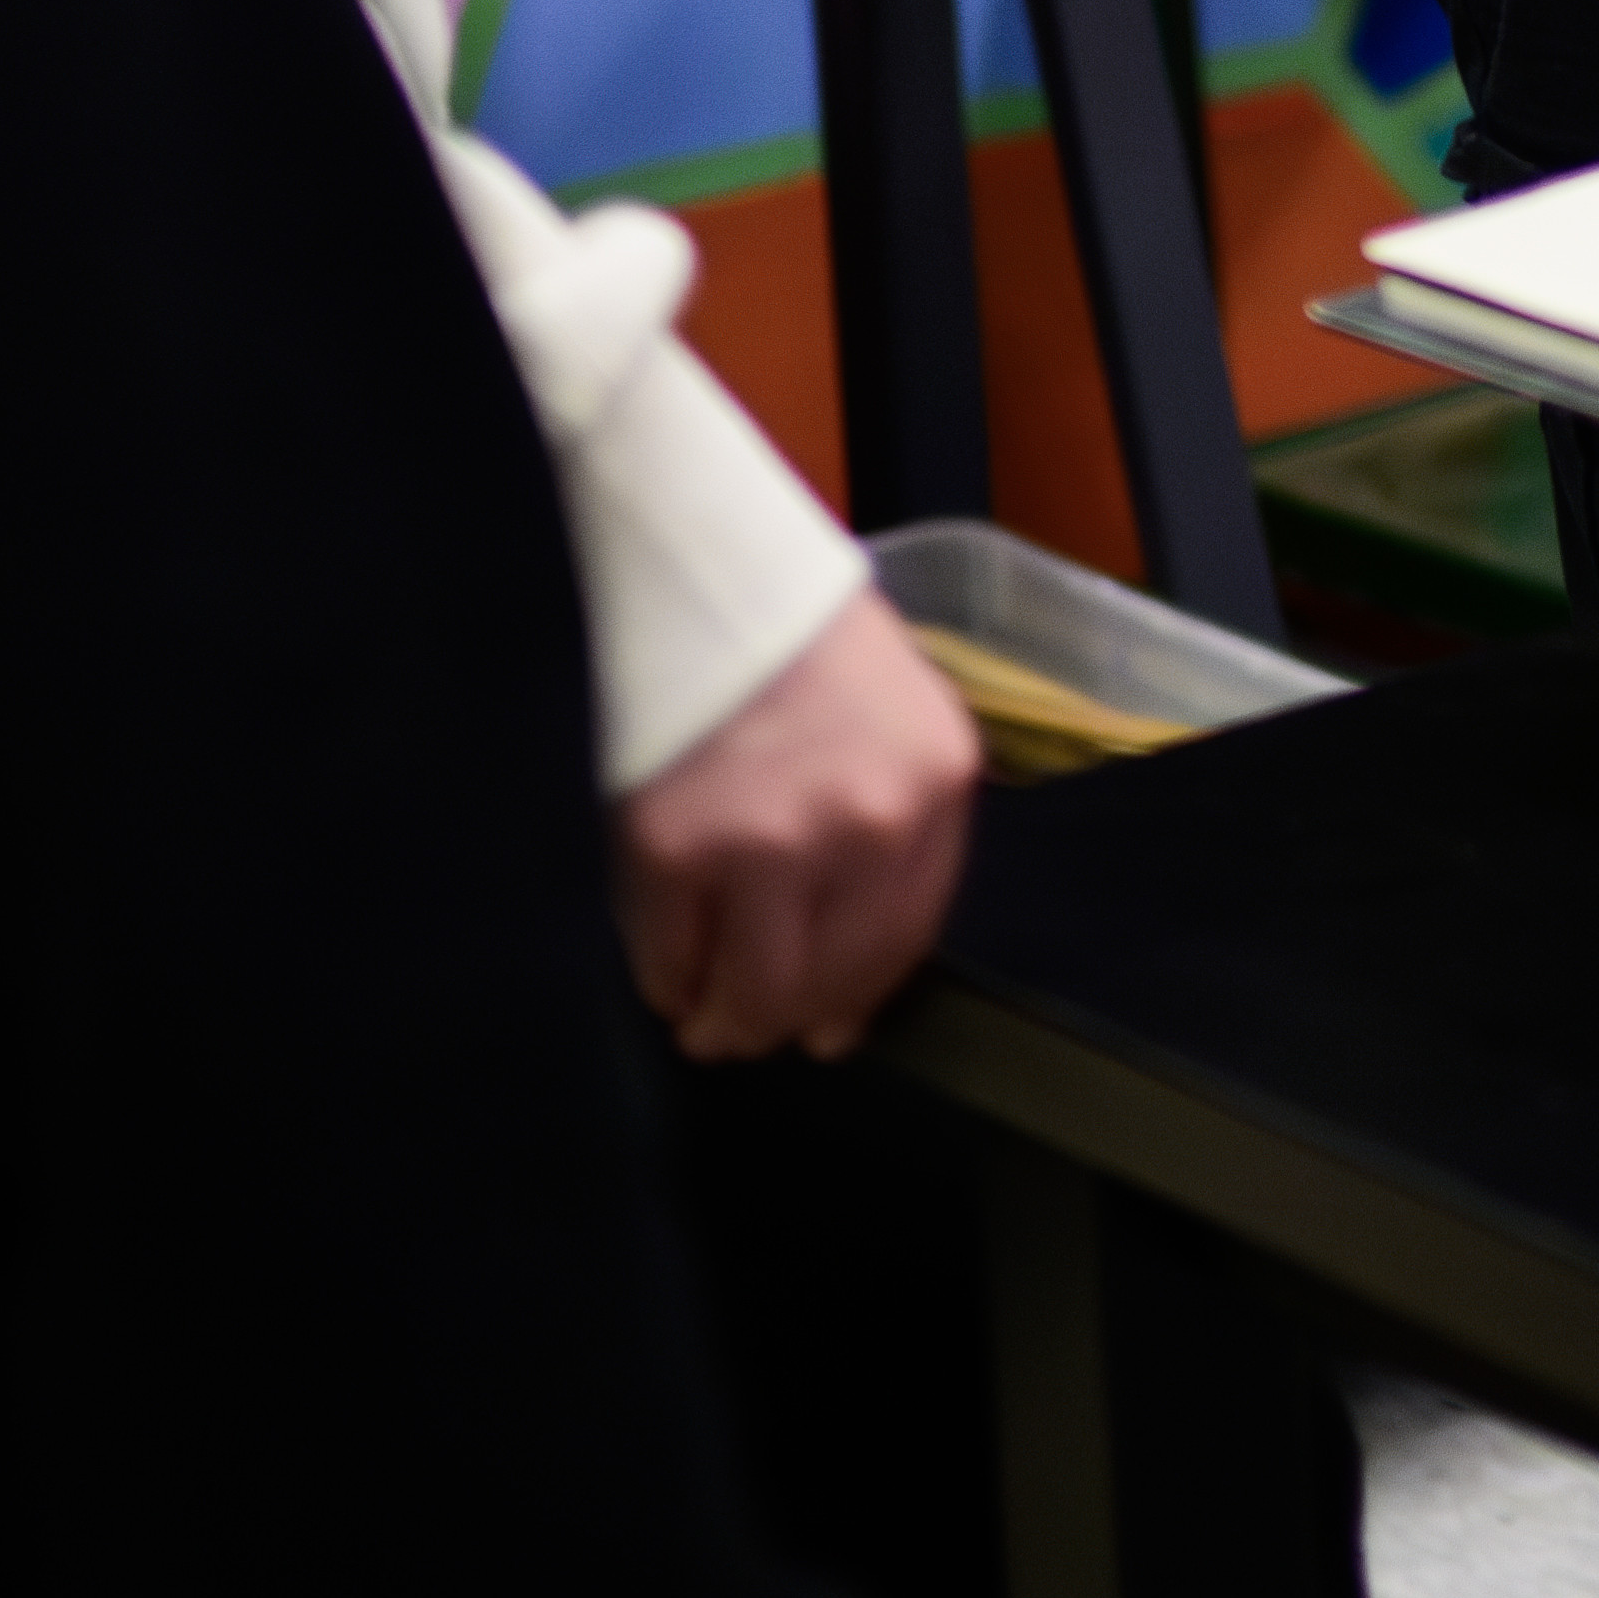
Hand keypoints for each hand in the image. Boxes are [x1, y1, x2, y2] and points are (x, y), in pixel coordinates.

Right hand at [606, 592, 979, 1058]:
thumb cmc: (793, 636)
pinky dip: (663, 977)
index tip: (827, 1031)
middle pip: (830, 981)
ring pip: (752, 991)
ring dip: (722, 1022)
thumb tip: (842, 992)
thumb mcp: (893, 719)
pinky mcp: (675, 848)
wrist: (698, 563)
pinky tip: (662, 972)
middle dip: (783, 1022)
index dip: (858, 999)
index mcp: (936, 785)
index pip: (906, 940)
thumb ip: (888, 833)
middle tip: (746, 1034)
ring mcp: (771, 841)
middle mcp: (869, 825)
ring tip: (701, 1022)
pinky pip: (669, 957)